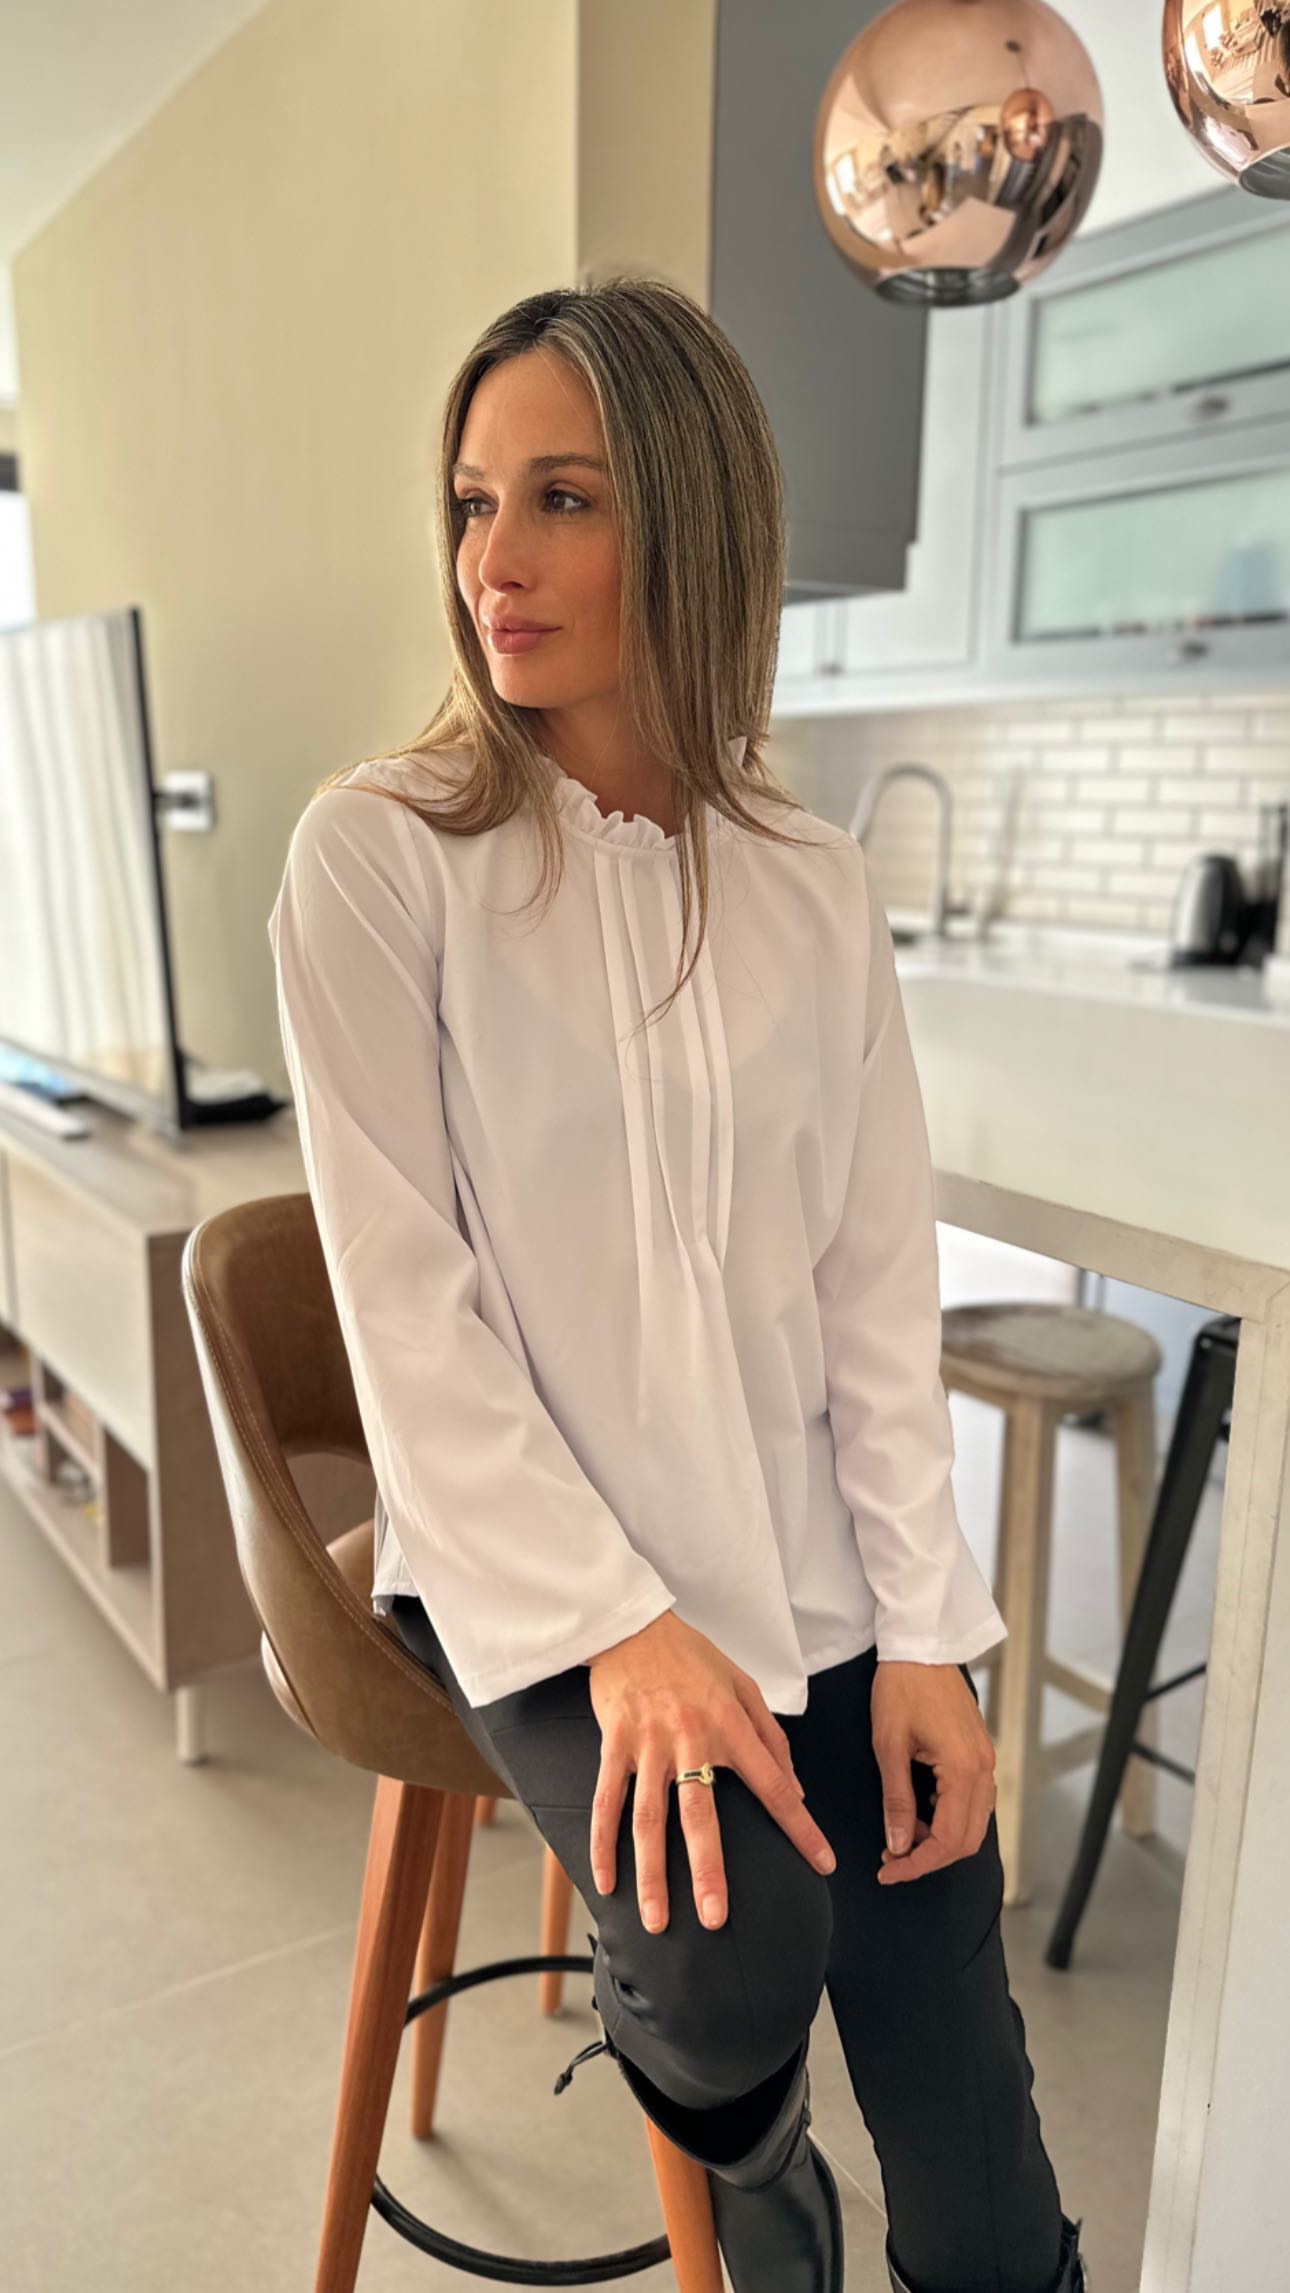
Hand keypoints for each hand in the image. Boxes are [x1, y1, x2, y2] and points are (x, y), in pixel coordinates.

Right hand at [585, 1609, 836, 1933]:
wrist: (633, 1626)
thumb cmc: (692, 1656)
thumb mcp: (744, 1685)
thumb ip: (771, 1738)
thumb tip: (795, 1789)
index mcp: (730, 1725)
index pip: (773, 1786)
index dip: (800, 1828)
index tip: (821, 1864)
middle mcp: (690, 1739)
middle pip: (700, 1816)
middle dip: (708, 1871)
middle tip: (716, 1918)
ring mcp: (647, 1746)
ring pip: (648, 1819)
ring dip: (651, 1873)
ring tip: (656, 1919)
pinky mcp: (614, 1745)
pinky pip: (606, 1802)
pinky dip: (603, 1844)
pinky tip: (606, 1881)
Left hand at [870, 1660, 995, 1885]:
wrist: (920, 1645)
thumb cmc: (902, 1687)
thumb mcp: (889, 1746)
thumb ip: (897, 1800)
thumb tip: (898, 1843)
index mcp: (963, 1768)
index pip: (949, 1839)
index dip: (918, 1863)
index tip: (890, 1870)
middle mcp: (983, 1768)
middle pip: (967, 1839)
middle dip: (930, 1857)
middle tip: (893, 1858)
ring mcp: (986, 1760)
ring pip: (973, 1823)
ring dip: (939, 1838)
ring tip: (901, 1833)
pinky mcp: (979, 1753)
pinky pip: (973, 1801)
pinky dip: (948, 1817)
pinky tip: (919, 1812)